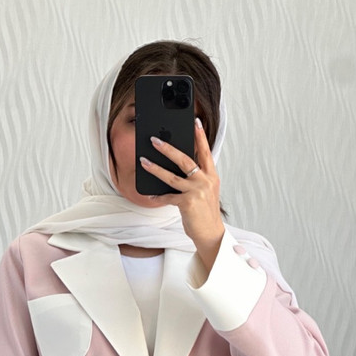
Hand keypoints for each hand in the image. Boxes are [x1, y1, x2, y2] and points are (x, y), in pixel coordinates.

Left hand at [139, 118, 224, 272]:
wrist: (210, 234)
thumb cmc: (205, 212)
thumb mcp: (206, 191)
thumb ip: (198, 177)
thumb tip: (180, 164)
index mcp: (212, 176)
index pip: (205, 152)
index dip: (200, 136)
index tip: (195, 122)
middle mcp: (205, 181)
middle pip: (185, 159)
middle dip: (168, 148)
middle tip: (155, 140)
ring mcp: (197, 191)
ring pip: (171, 176)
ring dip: (155, 168)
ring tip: (143, 161)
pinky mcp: (187, 203)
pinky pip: (168, 196)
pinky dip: (157, 196)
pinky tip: (149, 195)